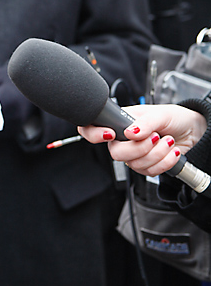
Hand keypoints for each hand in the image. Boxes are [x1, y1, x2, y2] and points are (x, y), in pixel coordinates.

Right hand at [78, 104, 206, 177]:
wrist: (193, 131)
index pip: (92, 128)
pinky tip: (171, 151)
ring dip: (157, 154)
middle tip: (154, 137)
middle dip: (138, 148)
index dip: (94, 134)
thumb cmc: (175, 117)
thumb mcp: (161, 114)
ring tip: (168, 141)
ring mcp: (134, 154)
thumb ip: (145, 122)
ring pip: (134, 164)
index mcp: (120, 121)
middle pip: (115, 153)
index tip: (110, 134)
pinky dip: (164, 162)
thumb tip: (130, 133)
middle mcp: (123, 138)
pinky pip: (148, 172)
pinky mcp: (147, 165)